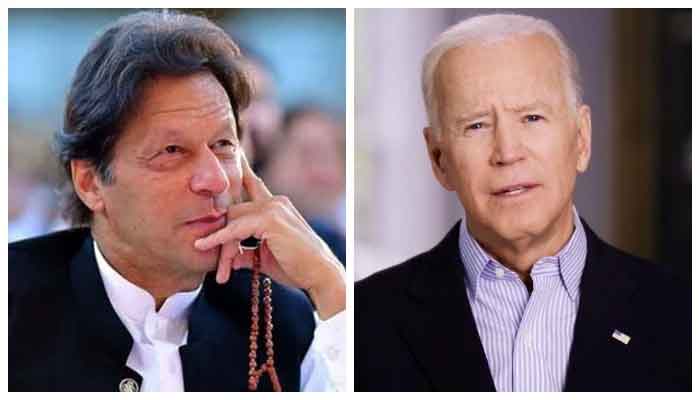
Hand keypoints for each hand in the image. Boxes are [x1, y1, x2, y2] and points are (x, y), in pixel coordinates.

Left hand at [194, 153, 344, 319]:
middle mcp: (275, 201)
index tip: (230, 153)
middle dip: (220, 235)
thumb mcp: (266, 257)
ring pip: (232, 219)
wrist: (318, 275)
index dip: (239, 171)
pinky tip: (203, 245)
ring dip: (221, 245)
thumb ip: (246, 252)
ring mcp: (273, 208)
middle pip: (233, 210)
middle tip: (213, 261)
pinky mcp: (270, 219)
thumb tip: (230, 259)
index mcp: (276, 206)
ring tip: (221, 272)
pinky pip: (235, 228)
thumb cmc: (297, 267)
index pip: (252, 183)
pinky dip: (219, 239)